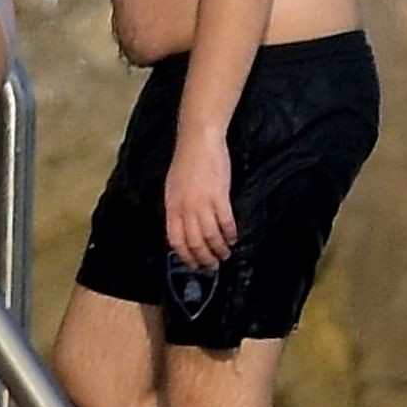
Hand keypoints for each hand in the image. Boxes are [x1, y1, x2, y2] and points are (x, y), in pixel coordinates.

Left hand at [164, 128, 237, 271]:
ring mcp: (202, 203)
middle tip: (212, 265)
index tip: (193, 264)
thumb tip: (183, 227)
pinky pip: (226, 223)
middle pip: (194, 242)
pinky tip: (234, 238)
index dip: (185, 255)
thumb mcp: (173, 187)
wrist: (198, 141)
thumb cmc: (186, 161)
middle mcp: (185, 208)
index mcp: (172, 206)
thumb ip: (178, 208)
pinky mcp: (219, 197)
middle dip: (204, 258)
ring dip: (219, 249)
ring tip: (226, 254)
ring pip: (210, 236)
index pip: (176, 240)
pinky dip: (230, 234)